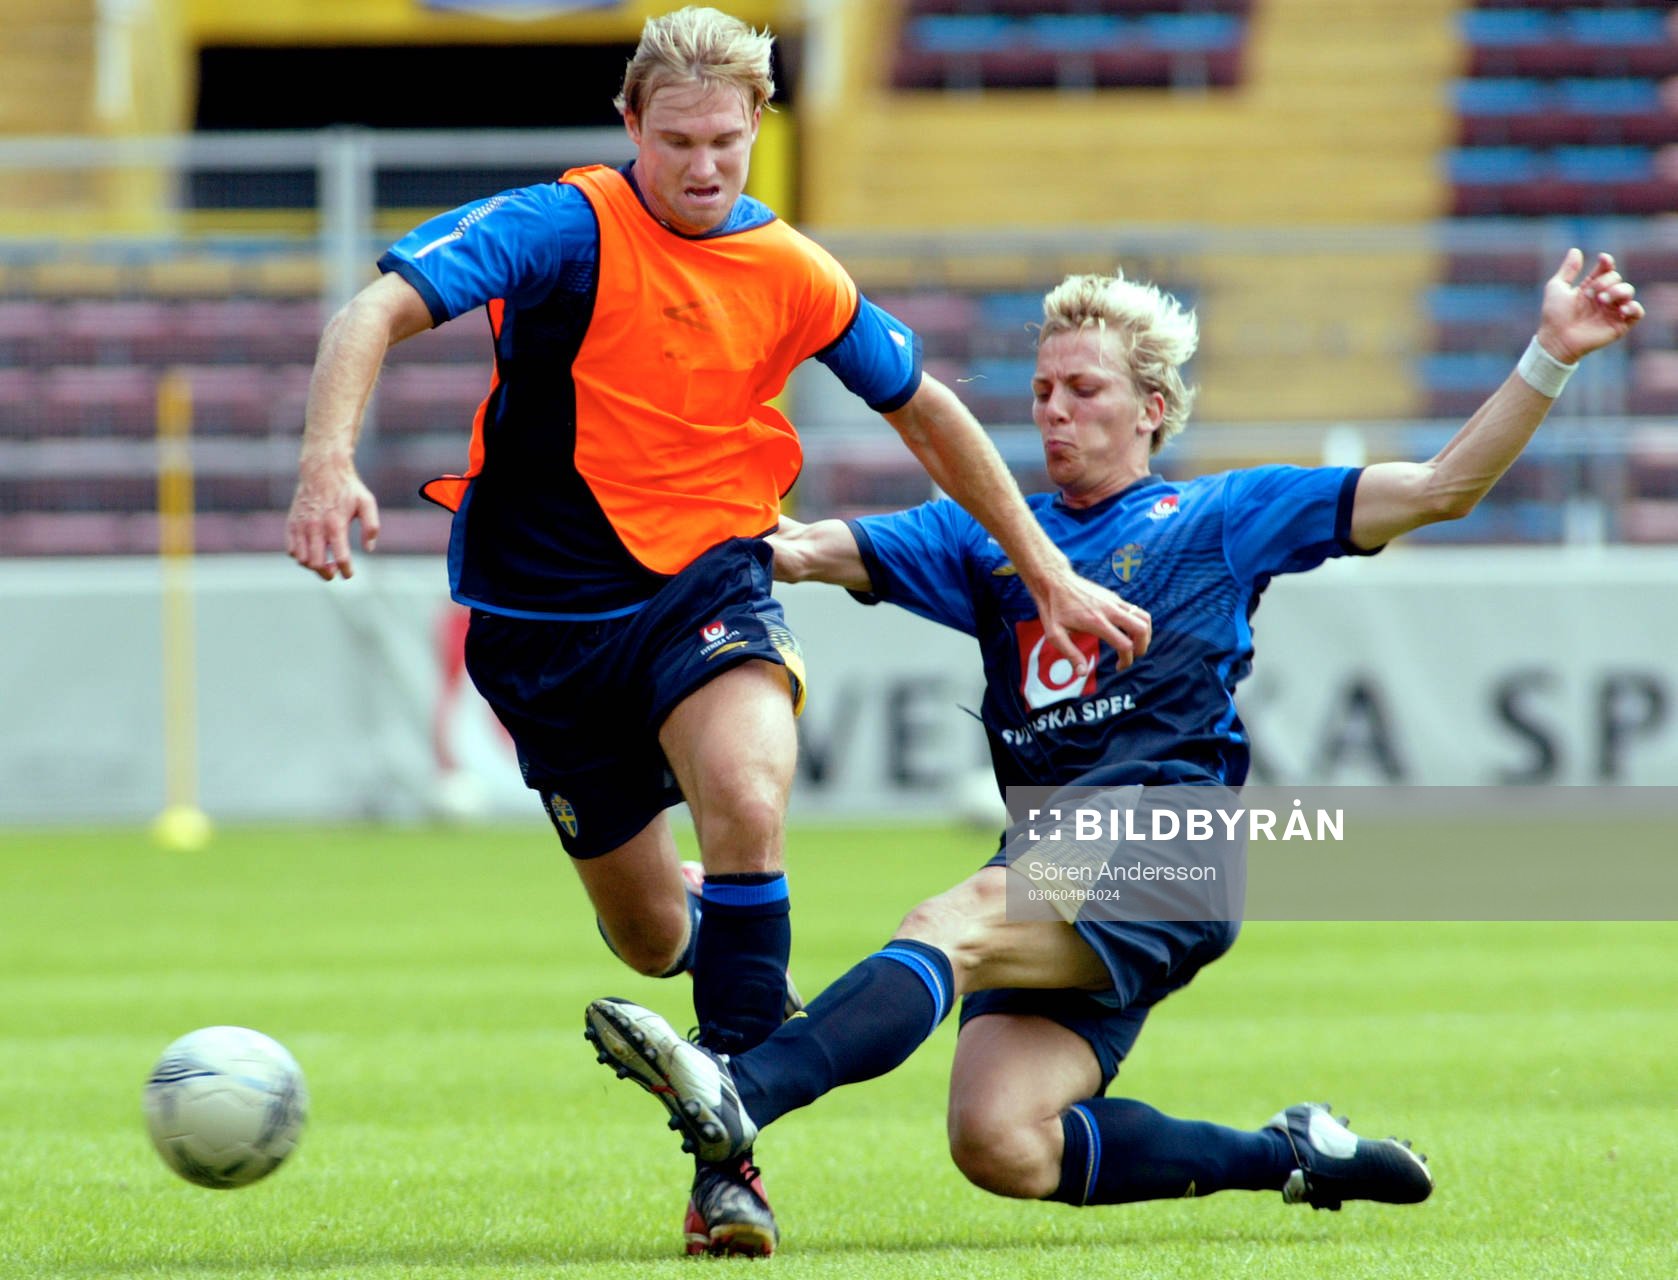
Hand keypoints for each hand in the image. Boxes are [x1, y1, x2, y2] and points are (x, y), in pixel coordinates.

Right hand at [286, 458, 380, 580]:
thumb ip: (371, 527)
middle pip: (316, 564)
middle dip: (327, 573)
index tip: (349, 574)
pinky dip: (300, 556)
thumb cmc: (347, 488)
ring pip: (302, 560)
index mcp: (335, 524)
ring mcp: (300, 526)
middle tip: (335, 569)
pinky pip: (291, 550)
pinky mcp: (291, 524)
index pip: (340, 557)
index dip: (346, 571)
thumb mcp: (367, 503)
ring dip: (313, 566)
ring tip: (324, 561)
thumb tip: (368, 549)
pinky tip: (311, 551)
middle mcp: (315, 527)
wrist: (321, 469)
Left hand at [1032, 566, 1151, 673]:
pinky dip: (1137, 623)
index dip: (1126, 660)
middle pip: (1141, 629)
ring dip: (1144, 634)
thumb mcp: (1055, 635)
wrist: (1055, 580)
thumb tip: (1082, 673)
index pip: (1125, 645)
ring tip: (1134, 645)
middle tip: (1132, 656)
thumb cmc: (1053, 608)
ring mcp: (1114, 601)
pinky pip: (1135, 610)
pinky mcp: (1114, 597)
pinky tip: (1125, 632)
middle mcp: (1110, 610)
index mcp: (1096, 622)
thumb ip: (1071, 654)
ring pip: (1144, 617)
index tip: (1118, 667)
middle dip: (1142, 647)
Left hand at [1537, 249, 1644, 363]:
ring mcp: (1612, 310)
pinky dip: (1634, 307)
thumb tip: (1575, 250)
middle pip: (1616, 278)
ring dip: (1618, 291)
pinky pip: (1637, 312)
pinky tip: (1622, 308)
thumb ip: (1568, 270)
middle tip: (1591, 294)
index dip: (1607, 262)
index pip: (1606, 269)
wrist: (1556, 339)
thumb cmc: (1553, 315)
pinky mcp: (1619, 325)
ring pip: (1628, 291)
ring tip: (1602, 300)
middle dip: (1605, 282)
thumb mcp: (1557, 288)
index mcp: (1590, 287)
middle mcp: (1604, 297)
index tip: (1602, 259)